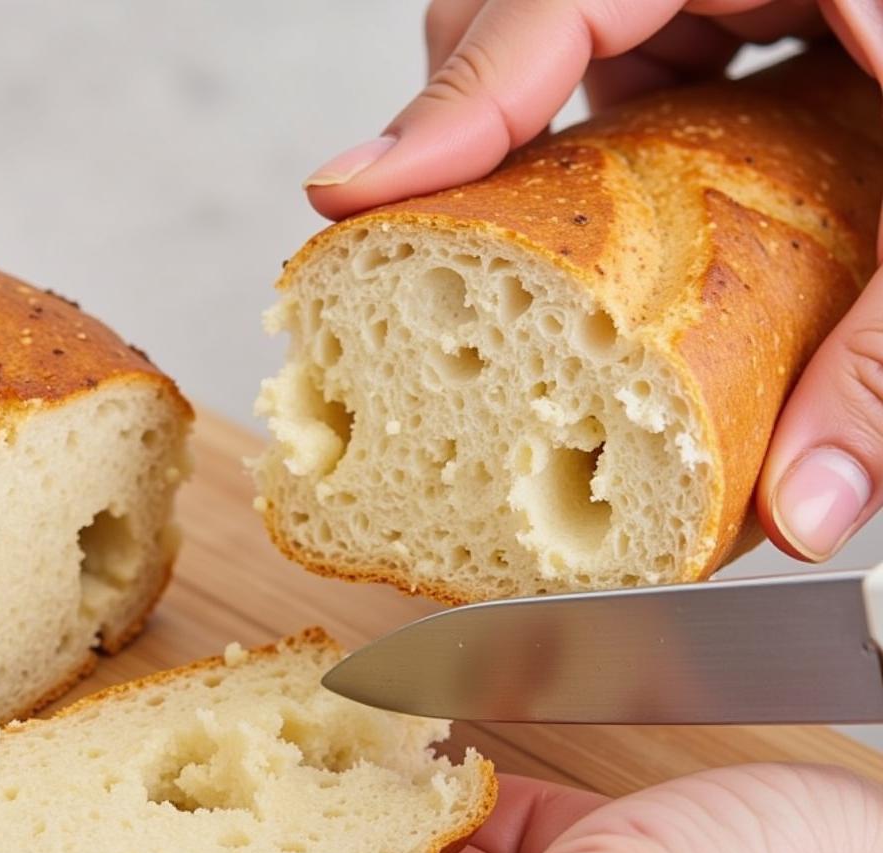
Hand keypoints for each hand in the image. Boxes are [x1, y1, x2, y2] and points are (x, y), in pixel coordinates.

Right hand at [303, 0, 882, 566]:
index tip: (344, 200)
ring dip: (539, 140)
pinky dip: (603, 125)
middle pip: (517, 12)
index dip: (437, 114)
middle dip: (474, 130)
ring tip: (547, 247)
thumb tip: (800, 510)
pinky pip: (625, 44)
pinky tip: (633, 197)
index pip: (537, 0)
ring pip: (564, 35)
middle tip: (461, 248)